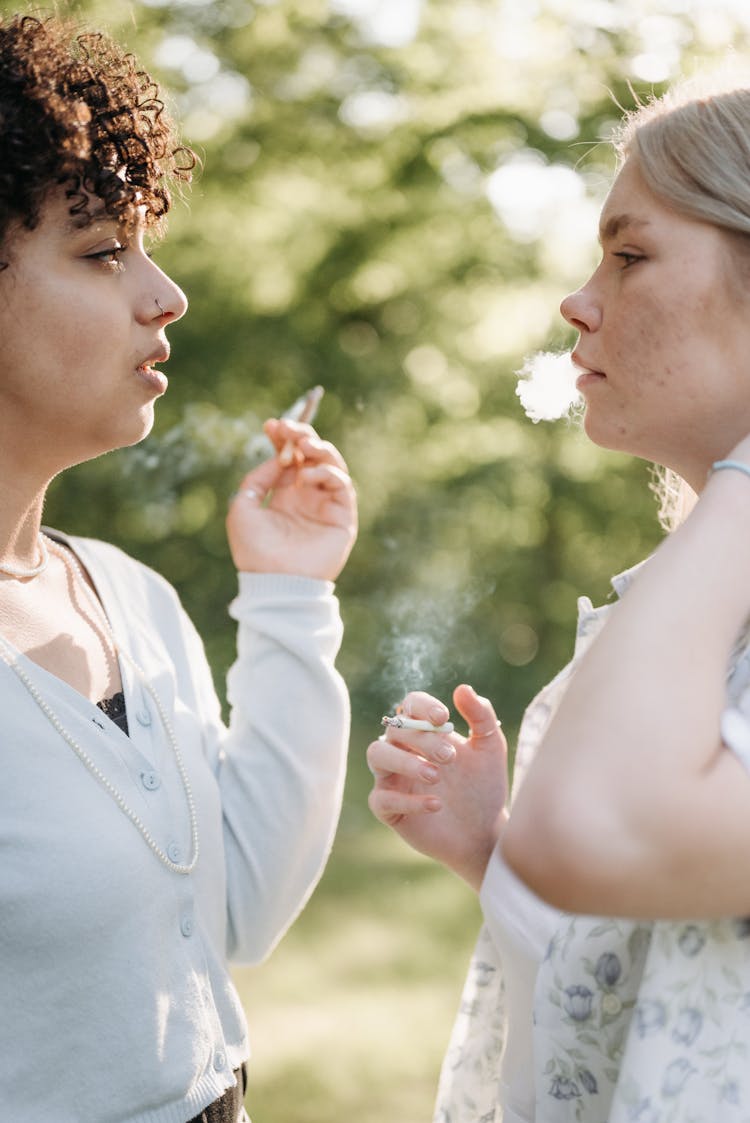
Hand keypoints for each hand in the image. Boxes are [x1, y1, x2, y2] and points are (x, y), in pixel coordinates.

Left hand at [226, 418, 356, 579]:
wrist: (274, 582)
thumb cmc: (254, 550)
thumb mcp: (242, 507)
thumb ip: (257, 479)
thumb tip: (279, 459)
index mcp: (285, 496)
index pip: (290, 459)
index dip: (283, 439)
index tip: (271, 425)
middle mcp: (308, 498)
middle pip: (312, 456)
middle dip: (302, 436)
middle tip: (290, 428)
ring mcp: (326, 507)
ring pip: (332, 465)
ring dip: (320, 448)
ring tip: (304, 444)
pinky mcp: (343, 518)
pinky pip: (342, 486)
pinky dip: (327, 473)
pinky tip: (307, 476)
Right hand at [367, 684, 508, 889]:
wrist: (486, 832)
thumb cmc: (483, 786)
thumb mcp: (490, 748)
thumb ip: (481, 716)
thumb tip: (462, 688)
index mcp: (424, 732)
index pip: (410, 705)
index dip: (422, 707)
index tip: (443, 718)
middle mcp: (403, 750)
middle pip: (395, 729)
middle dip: (421, 739)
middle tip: (450, 756)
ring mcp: (392, 779)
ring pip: (376, 755)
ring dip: (404, 762)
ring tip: (436, 776)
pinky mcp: (389, 810)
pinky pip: (382, 798)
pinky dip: (408, 800)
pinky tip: (436, 804)